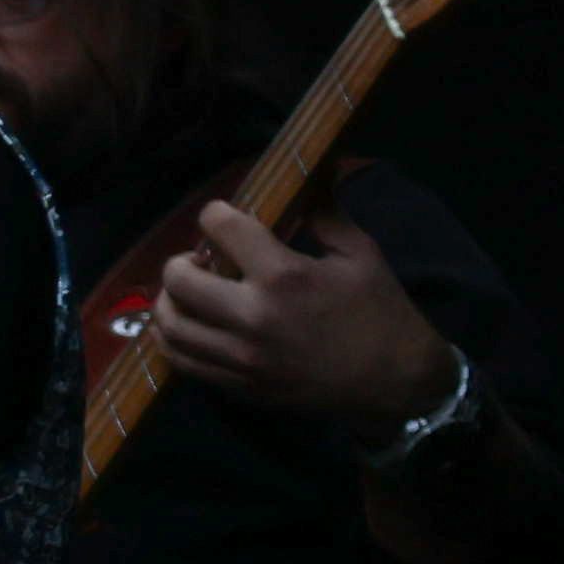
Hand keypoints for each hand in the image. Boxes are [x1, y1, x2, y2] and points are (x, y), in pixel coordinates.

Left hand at [124, 200, 459, 434]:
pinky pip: (183, 362)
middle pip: (179, 281)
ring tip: (184, 293)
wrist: (396, 381)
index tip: (219, 216)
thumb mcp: (361, 254)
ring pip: (171, 326)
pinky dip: (173, 340)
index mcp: (284, 276)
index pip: (222, 230)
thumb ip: (325, 215)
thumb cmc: (381, 312)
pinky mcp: (238, 385)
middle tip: (195, 261)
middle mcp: (253, 316)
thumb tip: (311, 178)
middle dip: (180, 262)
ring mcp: (241, 356)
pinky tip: (188, 326)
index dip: (215, 215)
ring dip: (167, 302)